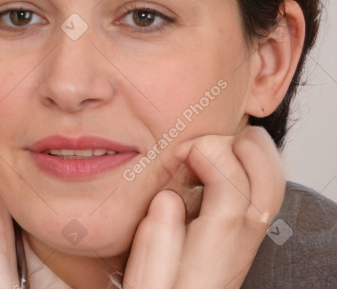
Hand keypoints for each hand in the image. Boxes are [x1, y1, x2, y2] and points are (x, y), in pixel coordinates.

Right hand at [123, 126, 284, 287]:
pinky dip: (256, 162)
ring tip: (215, 146)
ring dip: (252, 152)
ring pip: (273, 184)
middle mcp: (241, 241)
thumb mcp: (146, 282)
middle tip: (201, 144)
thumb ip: (154, 244)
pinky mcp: (247, 231)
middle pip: (266, 183)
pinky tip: (229, 157)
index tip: (184, 150)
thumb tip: (167, 200)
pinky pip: (268, 189)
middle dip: (240, 148)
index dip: (214, 158)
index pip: (234, 192)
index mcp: (214, 251)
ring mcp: (249, 235)